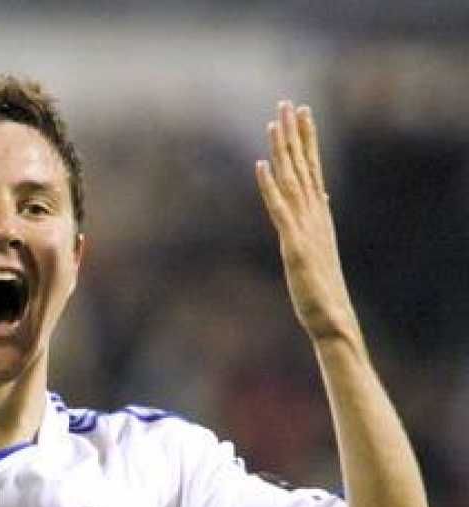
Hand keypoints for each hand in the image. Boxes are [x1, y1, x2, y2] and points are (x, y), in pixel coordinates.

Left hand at [255, 101, 359, 342]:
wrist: (331, 319)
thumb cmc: (322, 287)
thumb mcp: (319, 245)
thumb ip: (318, 218)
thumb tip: (322, 196)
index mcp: (318, 214)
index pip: (312, 168)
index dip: (307, 139)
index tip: (302, 112)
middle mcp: (313, 214)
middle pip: (303, 166)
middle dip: (295, 133)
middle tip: (290, 102)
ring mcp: (303, 227)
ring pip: (291, 180)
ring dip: (283, 149)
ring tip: (276, 120)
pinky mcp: (293, 244)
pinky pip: (279, 209)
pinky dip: (270, 186)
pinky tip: (261, 165)